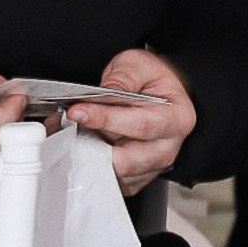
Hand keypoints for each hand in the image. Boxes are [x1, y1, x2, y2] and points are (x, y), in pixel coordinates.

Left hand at [65, 47, 195, 194]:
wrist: (158, 96)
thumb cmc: (153, 82)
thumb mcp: (139, 64)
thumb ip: (124, 76)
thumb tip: (106, 91)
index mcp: (177, 118)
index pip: (140, 125)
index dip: (106, 120)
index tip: (78, 112)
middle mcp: (167, 147)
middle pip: (127, 160)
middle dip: (93, 145)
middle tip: (70, 127)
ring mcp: (151, 166)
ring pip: (115, 174)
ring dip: (89, 156)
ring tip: (73, 133)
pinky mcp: (135, 179)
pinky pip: (109, 181)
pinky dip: (90, 166)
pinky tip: (80, 145)